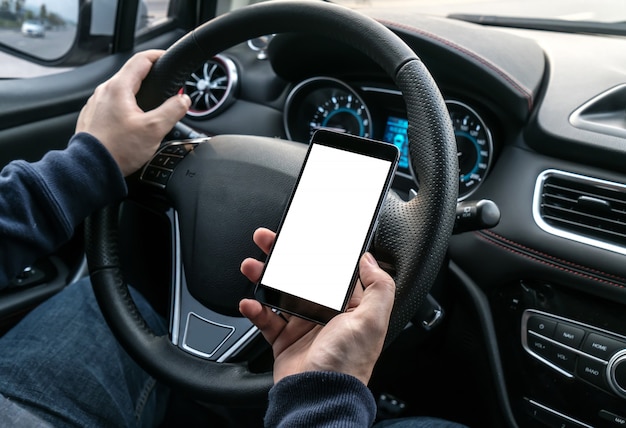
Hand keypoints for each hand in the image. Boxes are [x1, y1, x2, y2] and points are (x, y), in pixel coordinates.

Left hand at [75, 50, 190, 175]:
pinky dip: (126, 108)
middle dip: (151, 78)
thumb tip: (183, 100)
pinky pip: (112, 105)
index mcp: (118, 88)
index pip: (141, 60)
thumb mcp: (154, 129)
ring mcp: (96, 105)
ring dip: (138, 94)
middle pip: (131, 75)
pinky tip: (133, 123)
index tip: (168, 58)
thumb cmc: (118, 150)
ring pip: (121, 91)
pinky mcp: (92, 118)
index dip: (158, 55)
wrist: (91, 169)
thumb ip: (172, 110)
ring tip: (152, 108)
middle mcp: (104, 92)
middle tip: (167, 89)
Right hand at [239, 227, 395, 384]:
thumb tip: (370, 260)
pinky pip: (266, 319)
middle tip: (268, 241)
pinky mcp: (284, 340)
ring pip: (280, 293)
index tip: (303, 236)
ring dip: (264, 277)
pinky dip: (255, 309)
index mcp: (348, 306)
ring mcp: (303, 326)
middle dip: (283, 257)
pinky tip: (249, 302)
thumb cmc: (348, 364)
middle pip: (301, 277)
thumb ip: (379, 287)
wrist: (319, 397)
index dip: (317, 252)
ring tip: (251, 266)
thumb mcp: (373, 321)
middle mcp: (326, 314)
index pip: (332, 271)